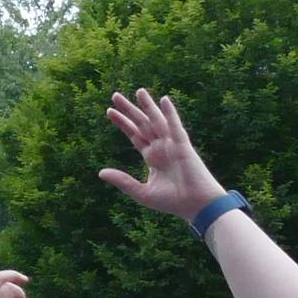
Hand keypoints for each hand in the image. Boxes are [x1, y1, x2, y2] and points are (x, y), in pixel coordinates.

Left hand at [98, 89, 229, 220]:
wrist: (197, 206)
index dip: (123, 123)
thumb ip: (122, 181)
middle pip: (142, 124)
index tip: (109, 111)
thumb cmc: (173, 201)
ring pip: (157, 121)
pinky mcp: (183, 146)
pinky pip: (176, 126)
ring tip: (138, 91)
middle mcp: (161, 148)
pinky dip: (170, 113)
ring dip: (148, 106)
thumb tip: (100, 172)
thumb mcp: (142, 192)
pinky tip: (164, 100)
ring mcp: (172, 145)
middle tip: (115, 95)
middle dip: (129, 110)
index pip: (134, 135)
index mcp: (152, 157)